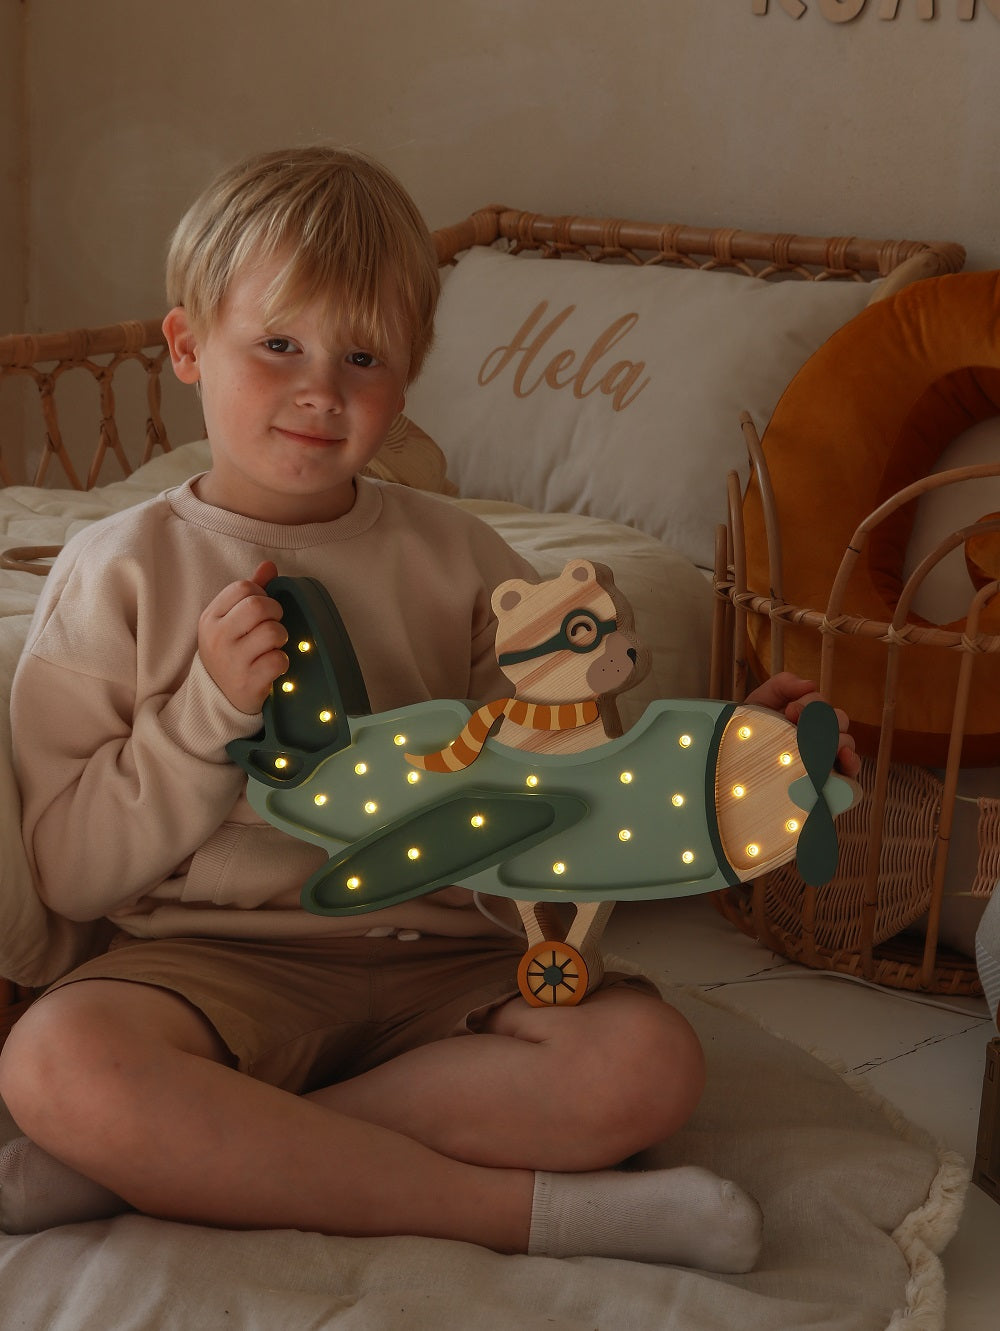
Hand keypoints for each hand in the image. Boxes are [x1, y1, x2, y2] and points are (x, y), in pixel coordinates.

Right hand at [198, 560, 286, 713]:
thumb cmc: (231, 651)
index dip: (262, 594)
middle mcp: (218, 638)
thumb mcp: (230, 621)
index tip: (262, 610)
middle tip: (273, 625)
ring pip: (272, 632)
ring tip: (273, 646)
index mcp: (211, 617)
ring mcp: (232, 661)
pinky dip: (283, 661)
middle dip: (275, 612)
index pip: (243, 587)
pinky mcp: (248, 683)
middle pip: (258, 606)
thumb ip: (250, 592)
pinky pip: (278, 660)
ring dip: (281, 637)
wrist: (219, 698)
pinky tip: (273, 665)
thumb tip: (269, 565)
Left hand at [744, 671, 860, 779]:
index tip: (790, 712)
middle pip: (838, 720)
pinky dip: (852, 761)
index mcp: (810, 713)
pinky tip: (843, 756)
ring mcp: (828, 754)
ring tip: (813, 745)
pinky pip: (852, 768)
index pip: (821, 704)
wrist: (737, 753)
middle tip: (798, 728)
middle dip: (820, 721)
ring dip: (833, 740)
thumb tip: (810, 684)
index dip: (808, 705)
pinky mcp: (832, 776)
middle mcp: (823, 732)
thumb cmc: (753, 727)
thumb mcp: (763, 700)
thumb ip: (784, 684)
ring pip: (845, 740)